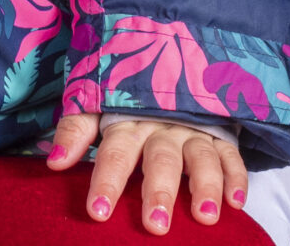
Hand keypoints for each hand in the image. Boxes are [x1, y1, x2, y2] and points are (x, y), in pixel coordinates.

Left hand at [46, 113, 249, 232]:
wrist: (169, 63)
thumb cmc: (126, 100)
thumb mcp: (96, 107)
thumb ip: (75, 131)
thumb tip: (53, 162)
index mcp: (126, 123)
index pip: (114, 154)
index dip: (106, 181)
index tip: (98, 212)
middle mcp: (161, 128)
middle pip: (160, 161)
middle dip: (158, 193)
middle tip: (155, 226)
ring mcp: (193, 131)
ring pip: (201, 158)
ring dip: (204, 187)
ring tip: (204, 217)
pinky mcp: (219, 135)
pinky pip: (231, 155)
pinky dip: (236, 177)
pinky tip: (236, 203)